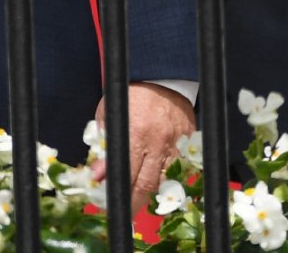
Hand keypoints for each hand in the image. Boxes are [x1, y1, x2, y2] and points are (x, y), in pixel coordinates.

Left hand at [94, 82, 196, 214]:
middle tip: (125, 212)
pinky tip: (160, 185)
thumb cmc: (131, 95)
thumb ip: (105, 145)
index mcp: (135, 132)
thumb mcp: (110, 115)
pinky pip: (181, 169)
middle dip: (133, 204)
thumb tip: (97, 176)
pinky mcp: (189, 141)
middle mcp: (158, 141)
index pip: (125, 174)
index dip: (117, 194)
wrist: (162, 76)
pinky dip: (170, 180)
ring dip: (152, 195)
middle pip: (146, 184)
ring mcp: (177, 142)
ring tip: (141, 201)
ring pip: (166, 181)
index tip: (110, 204)